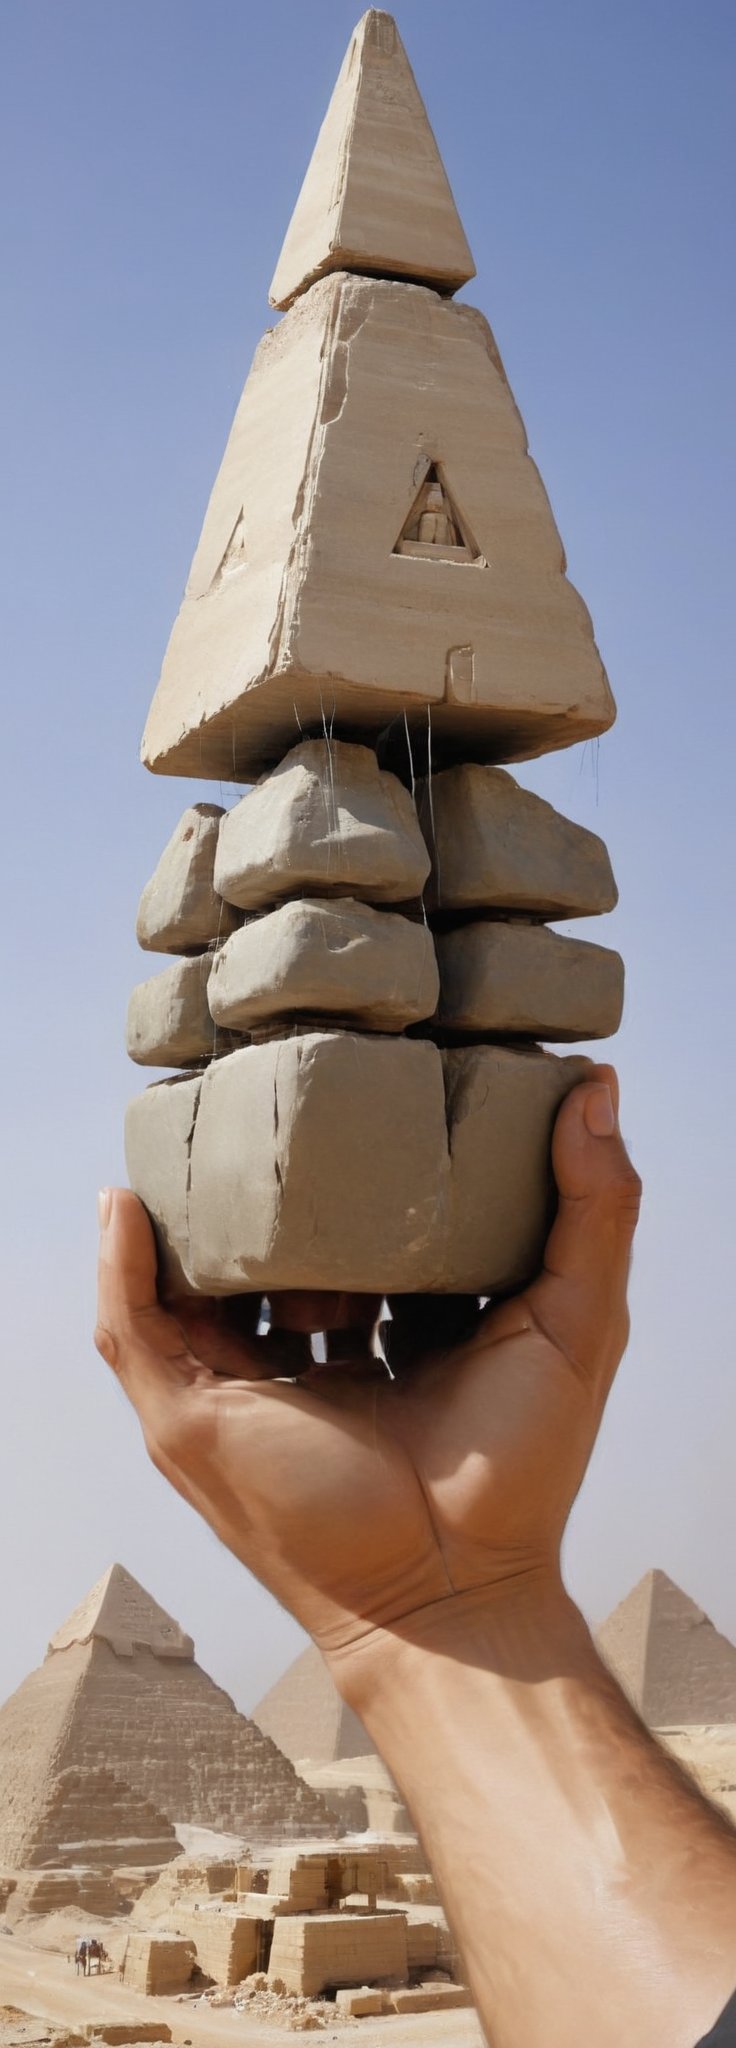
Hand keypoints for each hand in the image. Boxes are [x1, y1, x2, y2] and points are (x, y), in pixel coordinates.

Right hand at [95, 1064, 639, 1676]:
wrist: (457, 1585)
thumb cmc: (518, 1472)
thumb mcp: (575, 1315)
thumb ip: (595, 1203)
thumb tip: (595, 1081)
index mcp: (391, 1343)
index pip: (362, 1239)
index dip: (368, 1176)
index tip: (378, 1102)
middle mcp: (312, 1363)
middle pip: (273, 1256)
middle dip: (271, 1189)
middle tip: (280, 1103)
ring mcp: (246, 1390)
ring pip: (195, 1282)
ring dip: (197, 1216)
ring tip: (199, 1134)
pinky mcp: (194, 1414)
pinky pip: (133, 1325)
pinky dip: (121, 1262)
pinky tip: (129, 1197)